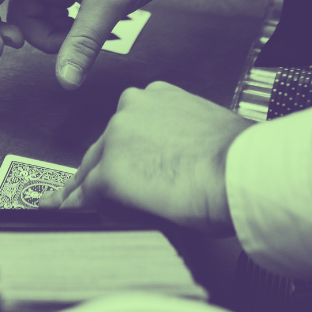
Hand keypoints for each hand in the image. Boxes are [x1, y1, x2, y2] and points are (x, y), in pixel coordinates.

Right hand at [0, 0, 222, 89]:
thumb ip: (83, 43)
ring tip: (92, 37)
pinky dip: (63, 27)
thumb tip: (65, 82)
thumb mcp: (109, 0)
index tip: (0, 53)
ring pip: (26, 14)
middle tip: (31, 48)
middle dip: (9, 30)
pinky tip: (97, 28)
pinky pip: (46, 11)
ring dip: (50, 35)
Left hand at [39, 82, 254, 234]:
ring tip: (66, 205)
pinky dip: (76, 207)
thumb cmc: (243, 158)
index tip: (115, 163)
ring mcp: (118, 137)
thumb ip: (183, 138)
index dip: (117, 152)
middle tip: (77, 190)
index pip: (127, 129)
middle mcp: (132, 108)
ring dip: (82, 189)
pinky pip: (86, 194)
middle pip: (103, 146)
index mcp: (158, 97)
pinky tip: (67, 214)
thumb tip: (184, 159)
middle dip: (94, 170)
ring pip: (92, 169)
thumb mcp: (208, 131)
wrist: (246, 170)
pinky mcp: (111, 171)